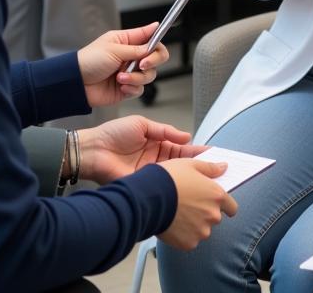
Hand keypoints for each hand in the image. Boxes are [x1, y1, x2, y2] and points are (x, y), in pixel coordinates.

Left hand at [76, 24, 169, 105]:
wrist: (77, 84)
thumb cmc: (89, 61)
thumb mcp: (114, 49)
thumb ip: (137, 47)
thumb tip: (155, 30)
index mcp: (127, 41)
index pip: (150, 38)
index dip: (157, 40)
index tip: (155, 46)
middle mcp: (131, 56)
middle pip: (156, 57)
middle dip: (152, 61)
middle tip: (142, 64)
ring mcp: (130, 72)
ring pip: (149, 75)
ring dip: (136, 77)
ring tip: (120, 78)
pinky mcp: (127, 88)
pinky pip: (140, 89)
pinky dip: (132, 88)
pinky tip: (120, 86)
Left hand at [76, 116, 205, 182]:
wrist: (92, 150)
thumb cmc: (114, 133)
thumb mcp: (143, 124)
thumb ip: (165, 131)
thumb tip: (188, 136)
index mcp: (158, 143)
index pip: (183, 147)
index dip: (198, 150)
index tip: (214, 153)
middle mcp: (157, 160)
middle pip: (183, 164)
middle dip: (200, 166)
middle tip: (219, 169)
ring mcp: (151, 174)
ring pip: (176, 176)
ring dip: (191, 178)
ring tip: (210, 179)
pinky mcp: (144, 184)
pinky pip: (163, 186)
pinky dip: (175, 187)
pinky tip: (188, 187)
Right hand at [158, 158, 237, 249]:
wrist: (149, 198)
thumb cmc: (170, 178)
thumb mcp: (191, 164)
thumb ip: (210, 168)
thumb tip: (223, 167)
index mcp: (216, 195)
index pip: (232, 207)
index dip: (225, 205)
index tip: (217, 204)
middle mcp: (213, 215)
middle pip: (215, 217)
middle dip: (205, 212)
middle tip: (188, 204)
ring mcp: (201, 231)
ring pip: (202, 229)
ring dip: (194, 224)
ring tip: (178, 213)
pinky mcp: (189, 243)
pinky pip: (189, 240)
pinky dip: (183, 234)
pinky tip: (173, 223)